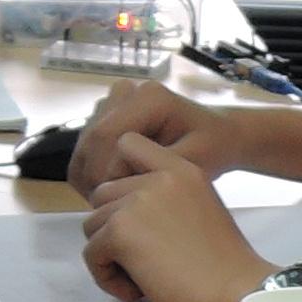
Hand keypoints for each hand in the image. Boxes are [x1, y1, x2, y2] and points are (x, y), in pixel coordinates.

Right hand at [63, 76, 233, 193]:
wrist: (219, 136)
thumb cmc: (213, 149)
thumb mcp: (194, 163)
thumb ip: (156, 170)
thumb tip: (114, 184)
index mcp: (149, 98)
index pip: (107, 135)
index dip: (103, 173)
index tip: (117, 203)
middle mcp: (127, 93)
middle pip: (90, 139)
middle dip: (94, 178)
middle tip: (110, 209)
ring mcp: (114, 102)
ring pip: (83, 144)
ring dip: (89, 177)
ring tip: (113, 202)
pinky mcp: (107, 116)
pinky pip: (85, 148)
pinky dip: (89, 173)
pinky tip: (110, 191)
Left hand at [80, 135, 268, 301]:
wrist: (238, 294)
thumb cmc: (226, 268)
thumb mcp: (201, 211)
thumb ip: (166, 200)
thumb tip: (124, 214)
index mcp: (181, 169)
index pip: (128, 144)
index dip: (120, 176)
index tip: (135, 212)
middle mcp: (158, 178)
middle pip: (103, 194)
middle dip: (113, 227)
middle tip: (144, 258)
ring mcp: (137, 202)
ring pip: (92, 225)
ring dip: (109, 255)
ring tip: (143, 278)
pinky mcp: (120, 231)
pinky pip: (91, 253)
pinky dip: (107, 278)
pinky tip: (139, 290)